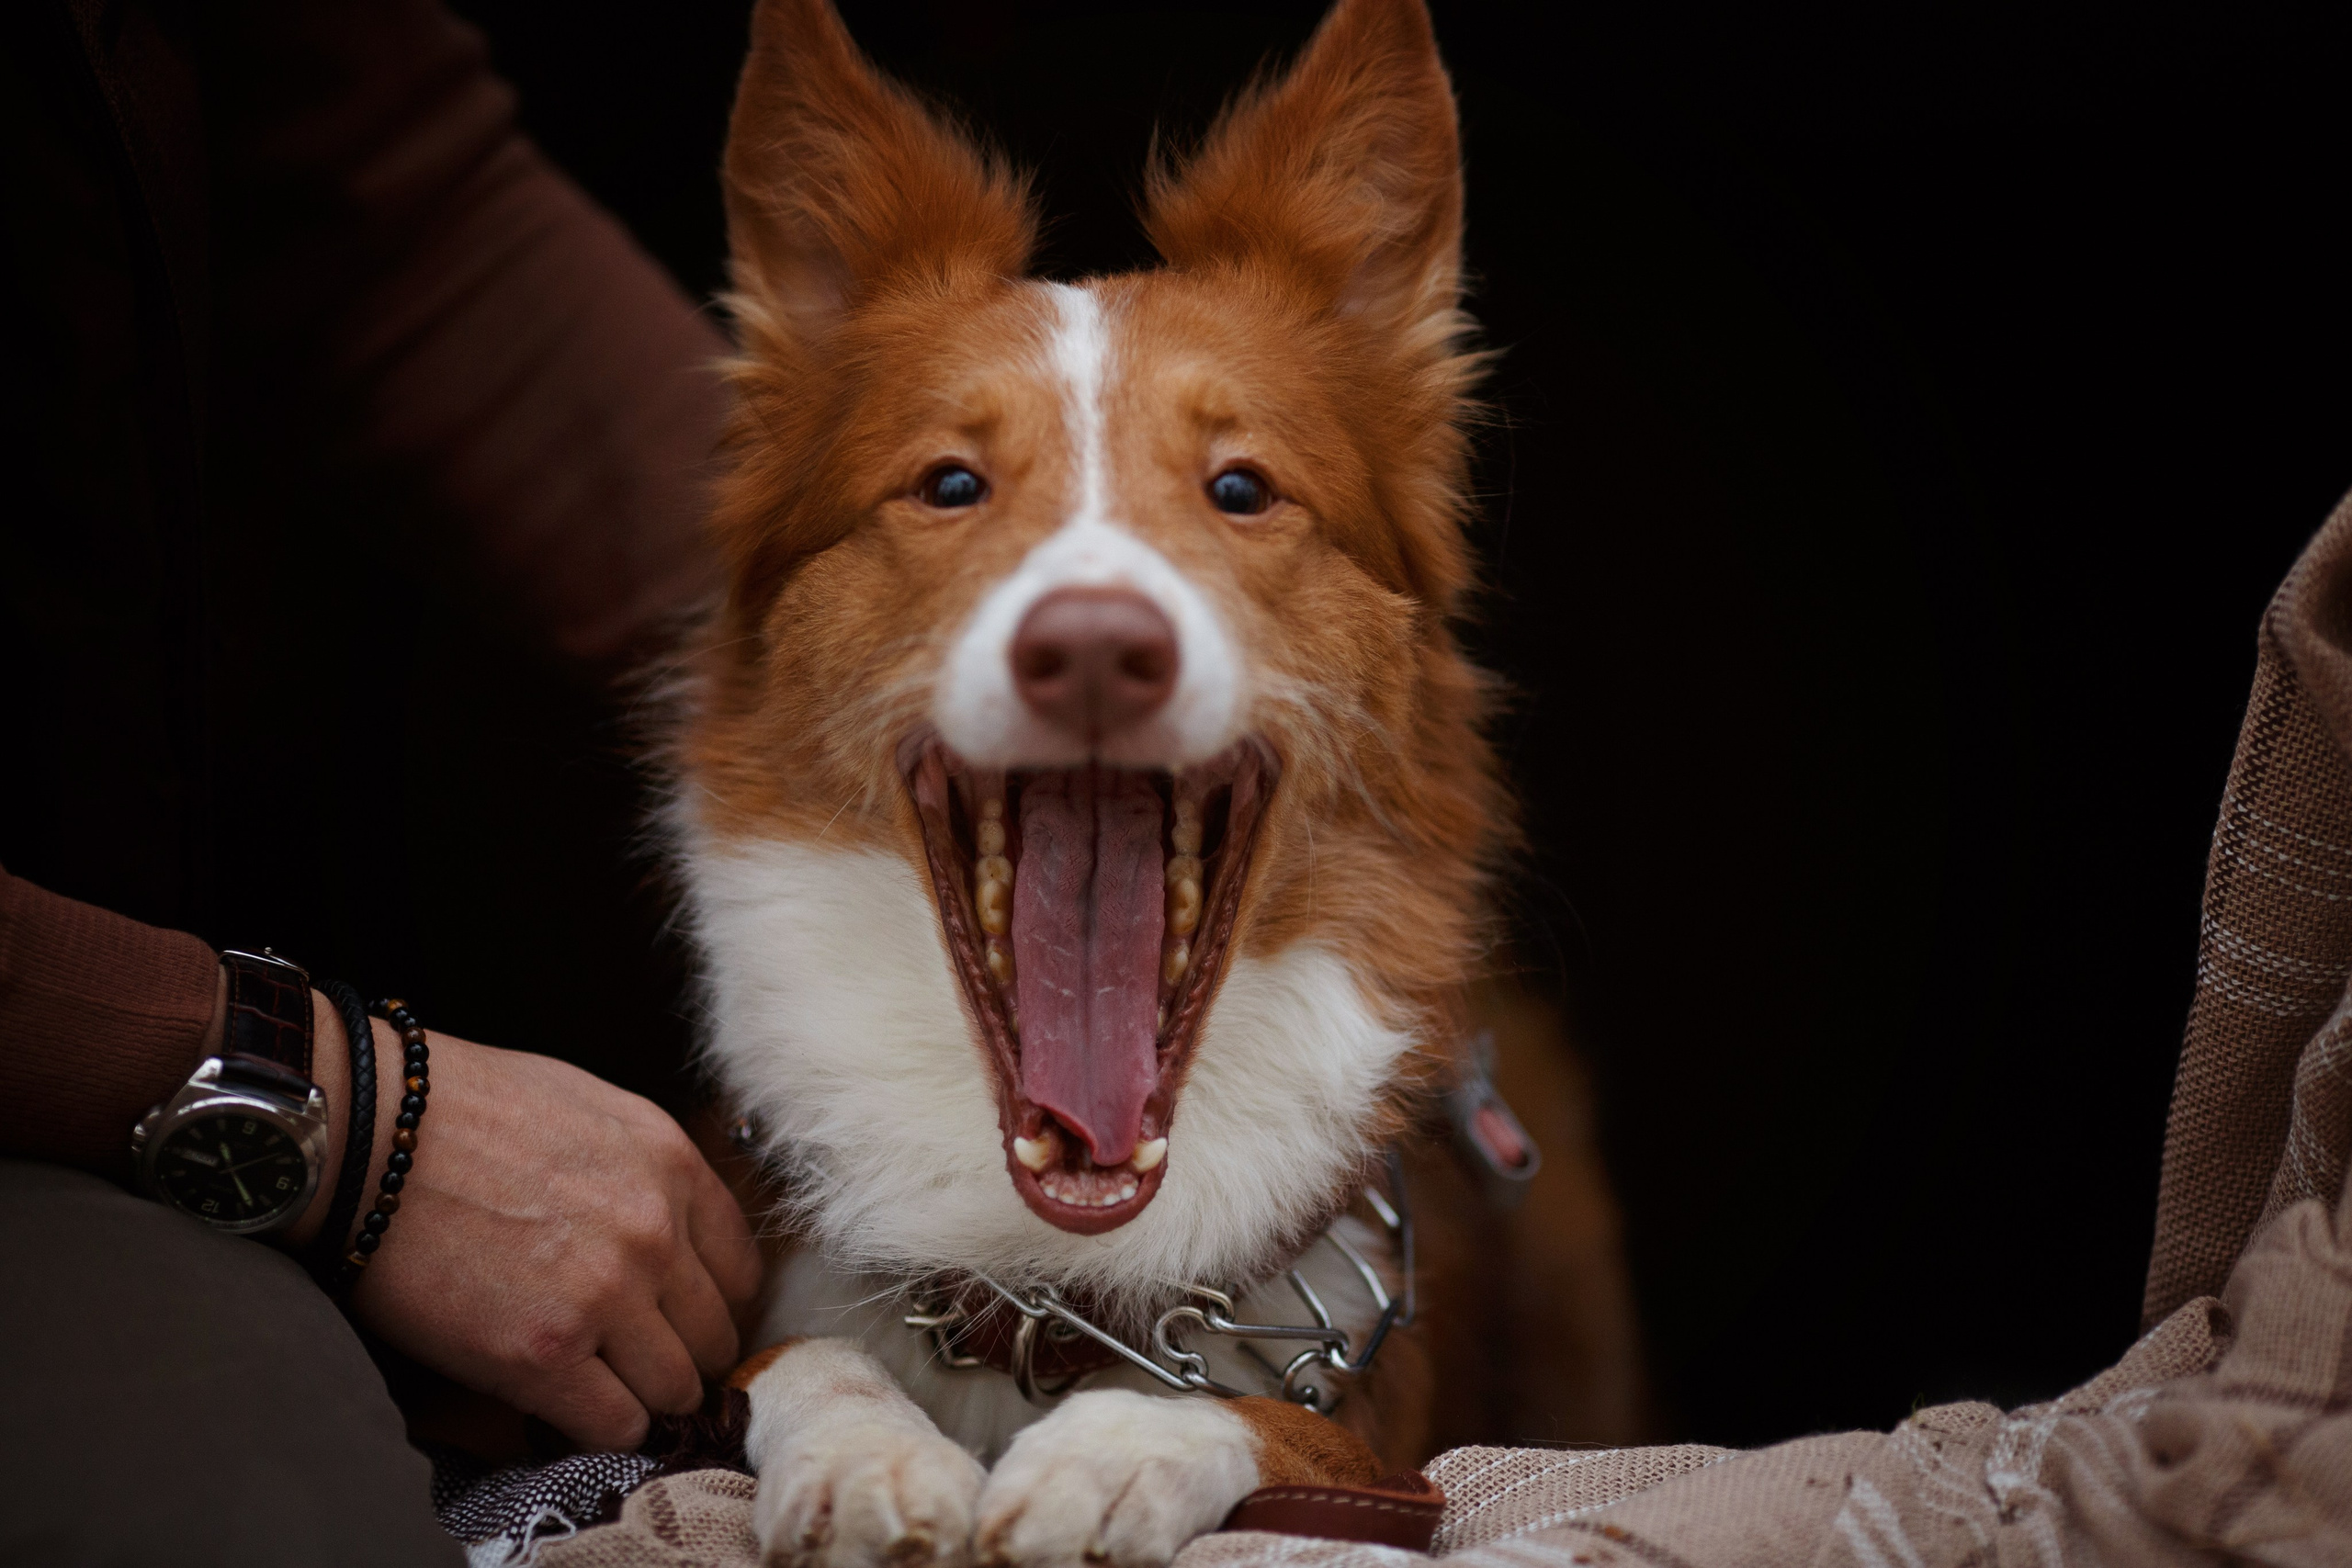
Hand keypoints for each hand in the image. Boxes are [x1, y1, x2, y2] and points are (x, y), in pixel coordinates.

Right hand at [290, 999, 762, 1449]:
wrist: (368, 1133)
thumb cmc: (466, 1111)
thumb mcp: (593, 1111)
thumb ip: (648, 1174)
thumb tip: (673, 1231)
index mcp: (673, 1167)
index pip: (741, 1272)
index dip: (713, 1306)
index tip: (681, 1322)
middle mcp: (655, 1234)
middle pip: (714, 1339)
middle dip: (680, 1356)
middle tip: (636, 1363)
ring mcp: (604, 1297)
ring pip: (674, 1391)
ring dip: (641, 1398)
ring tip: (598, 1387)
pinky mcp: (543, 1356)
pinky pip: (616, 1425)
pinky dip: (599, 1428)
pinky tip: (565, 1404)